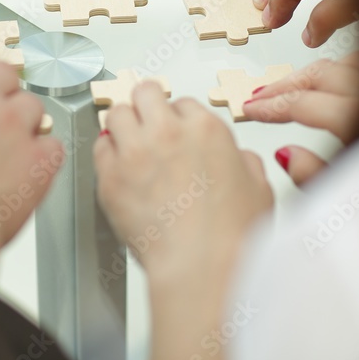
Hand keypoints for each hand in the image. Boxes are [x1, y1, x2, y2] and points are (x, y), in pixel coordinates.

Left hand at [95, 84, 271, 359]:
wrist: (201, 266)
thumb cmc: (234, 236)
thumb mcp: (260, 190)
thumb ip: (245, 164)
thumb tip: (238, 159)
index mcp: (206, 129)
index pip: (184, 102)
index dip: (180, 118)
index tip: (177, 131)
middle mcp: (167, 131)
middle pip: (144, 93)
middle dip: (146, 105)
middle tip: (147, 122)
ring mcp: (135, 152)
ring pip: (115, 113)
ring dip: (122, 124)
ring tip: (128, 142)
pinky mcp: (109, 177)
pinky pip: (98, 148)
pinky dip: (106, 154)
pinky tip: (117, 167)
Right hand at [242, 51, 358, 183]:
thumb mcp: (354, 194)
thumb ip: (314, 174)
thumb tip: (286, 155)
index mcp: (353, 117)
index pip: (299, 104)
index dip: (269, 106)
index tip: (250, 110)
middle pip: (316, 75)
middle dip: (282, 85)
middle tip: (259, 97)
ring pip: (340, 63)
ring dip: (310, 74)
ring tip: (291, 87)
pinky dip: (341, 69)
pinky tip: (334, 82)